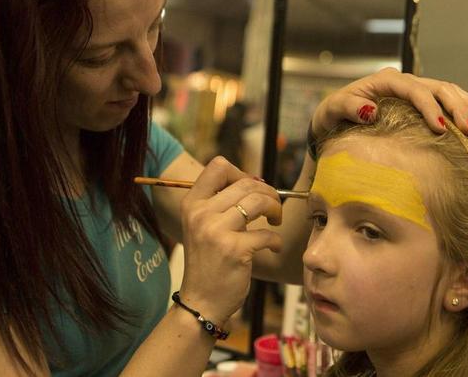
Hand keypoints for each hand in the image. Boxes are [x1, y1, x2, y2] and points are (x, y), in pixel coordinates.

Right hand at [177, 157, 282, 323]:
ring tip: (275, 221)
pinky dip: (275, 240)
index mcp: (192, 204)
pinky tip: (272, 247)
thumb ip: (222, 203)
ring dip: (275, 208)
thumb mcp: (203, 227)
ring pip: (258, 201)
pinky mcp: (235, 250)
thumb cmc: (209, 262)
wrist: (201, 301)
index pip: (218, 166)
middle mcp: (200, 213)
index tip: (253, 190)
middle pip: (246, 183)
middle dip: (268, 193)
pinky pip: (267, 233)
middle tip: (273, 209)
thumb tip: (257, 182)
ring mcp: (216, 231)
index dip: (242, 173)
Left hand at [311, 67, 467, 137]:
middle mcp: (404, 82)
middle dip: (457, 107)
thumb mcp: (332, 111)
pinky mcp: (421, 103)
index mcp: (385, 80)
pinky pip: (448, 101)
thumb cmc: (332, 116)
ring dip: (467, 106)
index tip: (440, 129)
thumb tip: (371, 111)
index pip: (414, 89)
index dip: (429, 107)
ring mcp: (415, 90)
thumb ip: (348, 108)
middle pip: (439, 87)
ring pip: (449, 91)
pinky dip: (464, 109)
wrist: (333, 120)